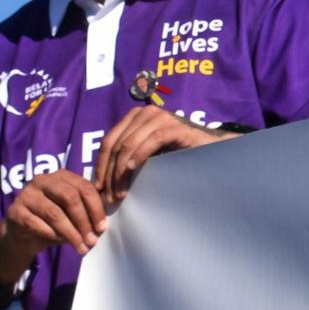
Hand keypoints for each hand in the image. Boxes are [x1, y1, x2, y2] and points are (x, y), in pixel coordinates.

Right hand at [0, 169, 107, 255]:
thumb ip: (86, 212)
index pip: (84, 186)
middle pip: (69, 197)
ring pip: (54, 213)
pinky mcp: (15, 211)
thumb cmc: (54, 222)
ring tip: (81, 247)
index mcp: (61, 176)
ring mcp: (26, 194)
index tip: (102, 227)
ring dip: (71, 233)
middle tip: (92, 239)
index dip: (95, 208)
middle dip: (83, 221)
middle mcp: (42, 180)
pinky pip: (38, 225)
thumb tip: (102, 225)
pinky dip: (53, 235)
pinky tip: (60, 242)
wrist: (24, 235)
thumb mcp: (72, 214)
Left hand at [93, 106, 224, 204]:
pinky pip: (152, 140)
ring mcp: (161, 117)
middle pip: (117, 144)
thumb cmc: (177, 153)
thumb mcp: (148, 153)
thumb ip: (129, 155)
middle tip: (110, 196)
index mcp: (134, 117)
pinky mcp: (176, 127)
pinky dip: (139, 155)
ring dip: (121, 171)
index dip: (100, 165)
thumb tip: (103, 179)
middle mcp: (145, 113)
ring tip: (121, 192)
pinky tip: (132, 170)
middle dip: (110, 173)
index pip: (109, 141)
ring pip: (130, 144)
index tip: (98, 187)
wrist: (210, 148)